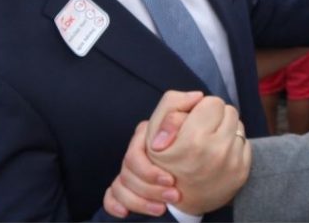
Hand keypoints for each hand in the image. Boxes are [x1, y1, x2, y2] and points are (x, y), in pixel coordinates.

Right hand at [102, 89, 204, 217]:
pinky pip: (109, 196)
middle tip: (173, 195)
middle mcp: (135, 154)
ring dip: (140, 200)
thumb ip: (188, 109)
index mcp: (146, 139)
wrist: (199, 173)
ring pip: (119, 186)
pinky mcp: (124, 190)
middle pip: (127, 172)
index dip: (150, 169)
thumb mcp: (191, 125)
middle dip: (149, 187)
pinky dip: (115, 205)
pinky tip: (125, 214)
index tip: (171, 180)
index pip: (134, 154)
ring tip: (162, 208)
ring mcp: (127, 172)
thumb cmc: (190, 146)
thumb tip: (196, 96)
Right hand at [148, 95, 251, 214]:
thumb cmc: (164, 161)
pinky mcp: (242, 172)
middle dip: (216, 118)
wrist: (177, 202)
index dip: (201, 109)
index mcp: (194, 140)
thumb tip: (198, 95)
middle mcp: (217, 152)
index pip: (212, 101)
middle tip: (202, 132)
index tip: (193, 122)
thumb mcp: (153, 131)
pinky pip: (245, 143)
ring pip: (238, 125)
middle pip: (229, 111)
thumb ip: (171, 103)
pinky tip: (218, 156)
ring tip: (209, 144)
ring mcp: (232, 163)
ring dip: (225, 130)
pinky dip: (233, 145)